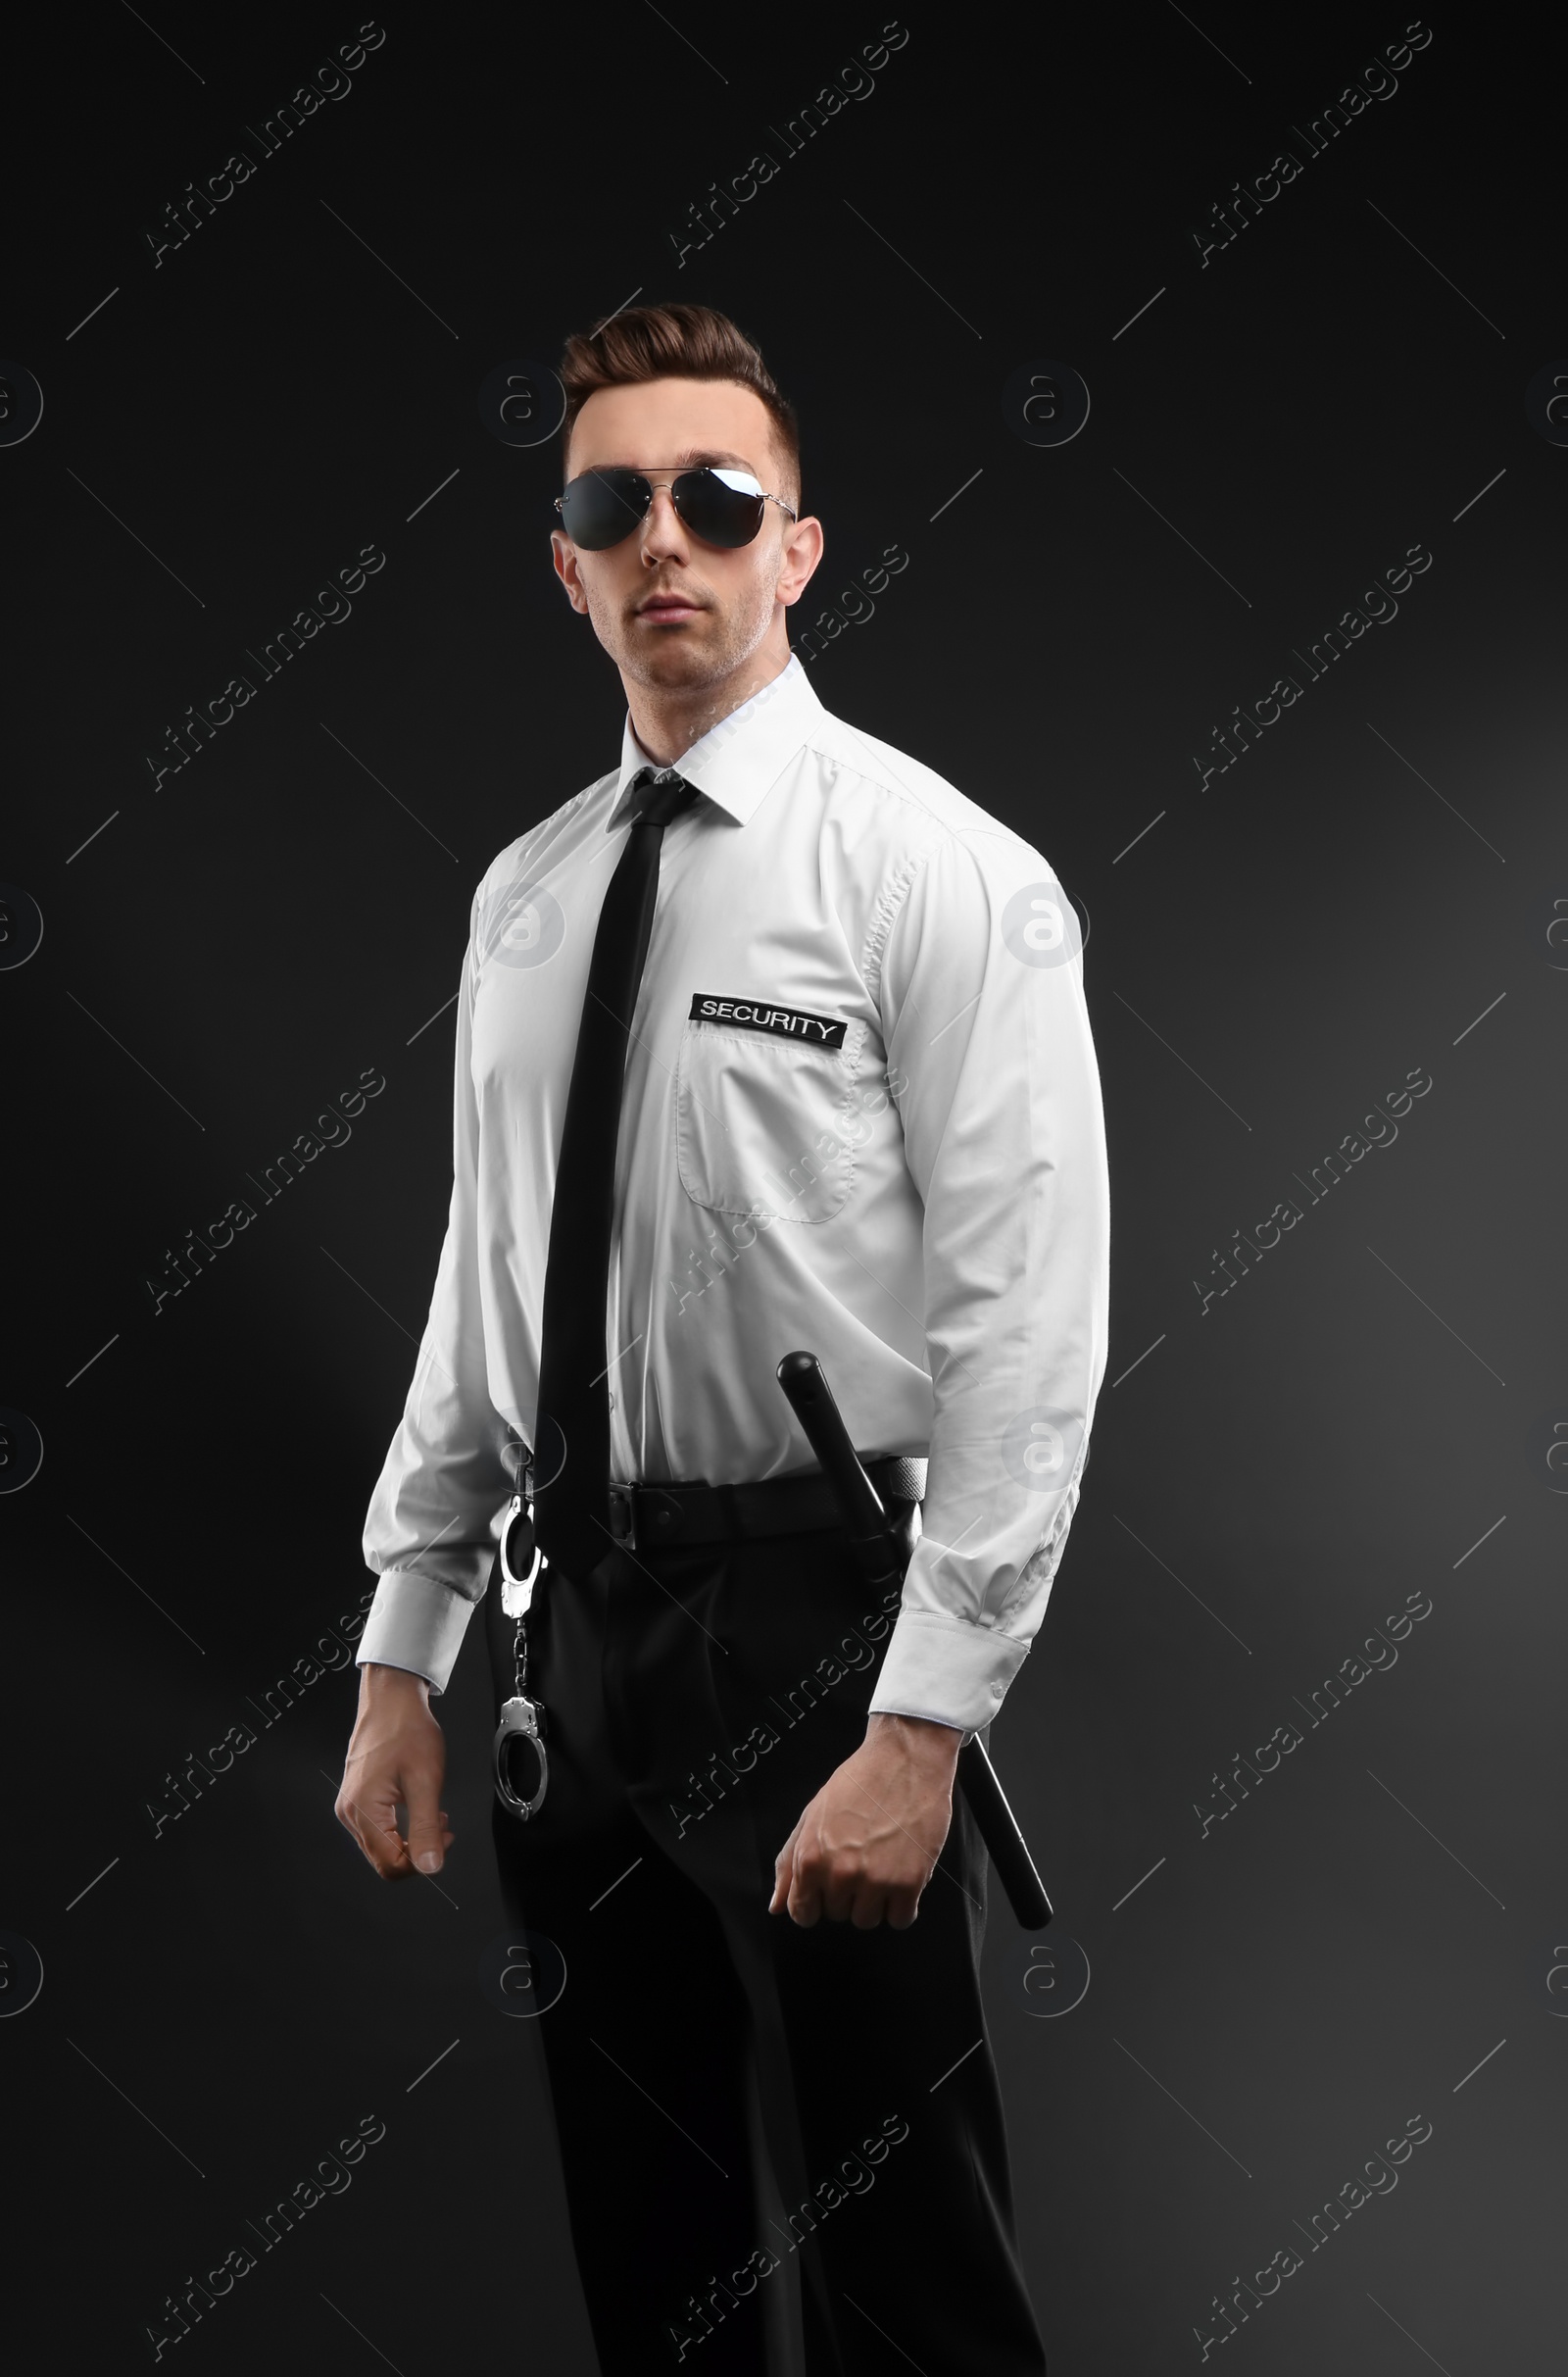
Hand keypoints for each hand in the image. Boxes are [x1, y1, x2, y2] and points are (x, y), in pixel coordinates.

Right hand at [335, 1663, 452, 1879]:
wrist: (392, 1699)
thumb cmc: (406, 1729)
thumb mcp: (425, 1780)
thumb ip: (427, 1828)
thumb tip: (429, 1866)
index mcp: (362, 1811)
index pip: (389, 1865)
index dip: (421, 1862)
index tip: (444, 1841)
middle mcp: (350, 1812)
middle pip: (384, 1859)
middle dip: (418, 1849)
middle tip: (443, 1827)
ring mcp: (351, 1805)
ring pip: (382, 1845)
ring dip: (411, 1838)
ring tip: (435, 1815)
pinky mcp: (357, 1797)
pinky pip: (379, 1828)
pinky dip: (402, 1826)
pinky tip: (419, 1807)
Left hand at [770, 1712, 961, 1928]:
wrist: (906, 1759)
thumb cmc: (860, 1781)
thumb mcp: (813, 1814)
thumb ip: (789, 1862)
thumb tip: (777, 1904)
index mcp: (810, 1858)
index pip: (801, 1912)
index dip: (813, 1902)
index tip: (825, 1891)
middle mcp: (840, 1874)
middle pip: (836, 1914)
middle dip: (845, 1893)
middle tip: (859, 1858)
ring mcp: (875, 1881)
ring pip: (866, 1920)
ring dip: (873, 1900)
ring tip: (881, 1863)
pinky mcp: (909, 1883)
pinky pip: (900, 1920)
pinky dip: (902, 1905)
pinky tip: (901, 1876)